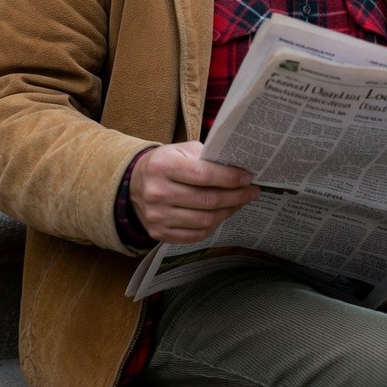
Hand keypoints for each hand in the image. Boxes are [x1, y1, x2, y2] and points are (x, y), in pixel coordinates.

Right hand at [129, 142, 259, 243]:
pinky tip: (222, 215)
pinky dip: (214, 225)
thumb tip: (239, 170)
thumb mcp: (181, 151)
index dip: (230, 178)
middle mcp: (157, 193)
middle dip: (236, 196)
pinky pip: (195, 235)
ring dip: (228, 212)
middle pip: (207, 200)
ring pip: (205, 220)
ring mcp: (157, 216)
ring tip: (240, 202)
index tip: (248, 178)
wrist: (135, 184)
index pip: (204, 175)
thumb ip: (207, 157)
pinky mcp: (159, 233)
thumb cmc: (165, 164)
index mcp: (162, 166)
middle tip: (252, 192)